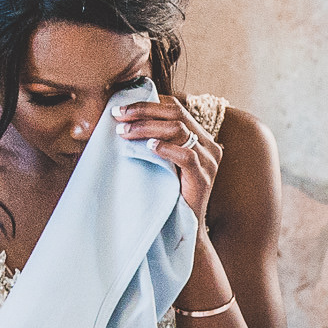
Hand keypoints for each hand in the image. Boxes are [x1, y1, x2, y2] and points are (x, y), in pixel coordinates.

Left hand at [113, 95, 222, 216]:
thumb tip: (121, 121)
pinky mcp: (204, 177)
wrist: (183, 223)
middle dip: (143, 111)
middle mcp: (208, 145)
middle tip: (118, 116)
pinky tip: (149, 148)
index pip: (175, 108)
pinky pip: (187, 156)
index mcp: (199, 136)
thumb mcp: (161, 159)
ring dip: (147, 128)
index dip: (148, 104)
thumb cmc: (167, 189)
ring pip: (179, 130)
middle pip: (177, 113)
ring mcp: (209, 161)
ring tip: (124, 133)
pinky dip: (166, 148)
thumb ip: (153, 140)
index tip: (120, 109)